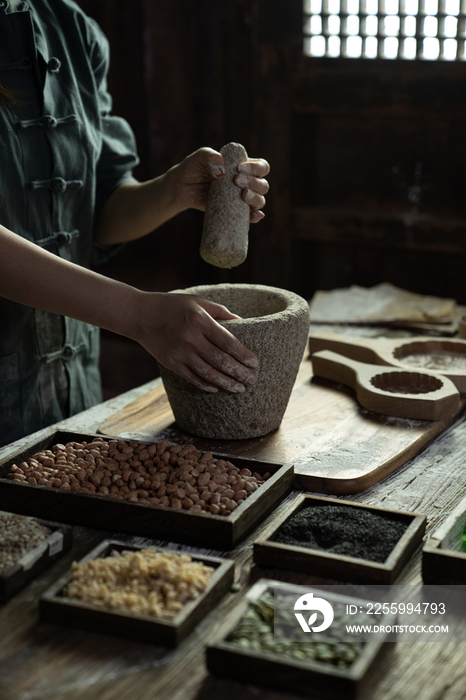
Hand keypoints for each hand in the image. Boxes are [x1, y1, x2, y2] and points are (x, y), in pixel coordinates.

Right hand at [129, 290, 258, 392]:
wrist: (139, 315)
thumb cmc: (172, 306)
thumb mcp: (197, 302)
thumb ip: (220, 312)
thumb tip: (241, 324)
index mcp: (199, 320)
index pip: (228, 342)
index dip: (244, 355)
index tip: (255, 364)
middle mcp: (190, 338)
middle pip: (221, 361)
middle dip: (239, 373)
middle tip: (252, 380)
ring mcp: (180, 353)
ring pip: (208, 373)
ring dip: (226, 383)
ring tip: (239, 388)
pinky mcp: (170, 363)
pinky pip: (192, 378)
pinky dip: (206, 385)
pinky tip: (217, 388)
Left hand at [168, 147, 269, 222]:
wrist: (181, 188)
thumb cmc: (193, 168)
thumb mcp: (200, 157)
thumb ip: (210, 157)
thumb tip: (222, 173)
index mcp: (243, 167)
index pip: (261, 167)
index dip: (257, 168)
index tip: (240, 168)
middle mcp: (246, 183)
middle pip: (263, 185)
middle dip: (254, 183)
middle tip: (237, 180)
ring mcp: (240, 199)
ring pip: (259, 200)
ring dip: (256, 198)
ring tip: (243, 196)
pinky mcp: (234, 213)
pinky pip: (250, 217)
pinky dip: (256, 216)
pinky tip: (254, 215)